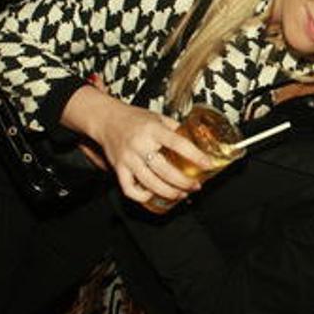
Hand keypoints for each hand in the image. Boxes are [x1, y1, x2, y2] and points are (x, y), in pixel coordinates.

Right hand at [66, 78, 215, 205]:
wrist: (106, 119)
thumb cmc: (133, 118)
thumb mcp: (157, 117)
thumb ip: (174, 128)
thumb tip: (195, 138)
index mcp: (152, 130)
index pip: (178, 143)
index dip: (195, 155)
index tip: (207, 163)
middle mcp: (140, 145)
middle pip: (164, 170)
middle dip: (183, 182)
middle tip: (195, 185)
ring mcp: (128, 158)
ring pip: (149, 182)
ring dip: (168, 192)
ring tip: (181, 194)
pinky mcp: (118, 168)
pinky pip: (129, 189)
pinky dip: (142, 196)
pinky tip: (153, 195)